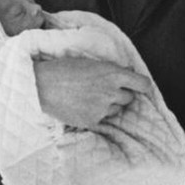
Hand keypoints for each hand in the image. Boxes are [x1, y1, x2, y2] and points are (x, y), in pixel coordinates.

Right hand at [34, 57, 151, 127]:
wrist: (41, 86)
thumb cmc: (65, 69)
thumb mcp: (92, 63)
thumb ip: (112, 70)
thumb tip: (129, 73)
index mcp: (113, 74)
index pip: (143, 84)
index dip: (142, 85)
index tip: (140, 86)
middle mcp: (111, 92)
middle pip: (130, 98)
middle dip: (122, 94)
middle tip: (106, 90)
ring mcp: (102, 108)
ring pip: (117, 110)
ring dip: (110, 105)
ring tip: (91, 97)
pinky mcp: (92, 121)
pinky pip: (103, 119)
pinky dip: (97, 114)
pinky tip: (83, 106)